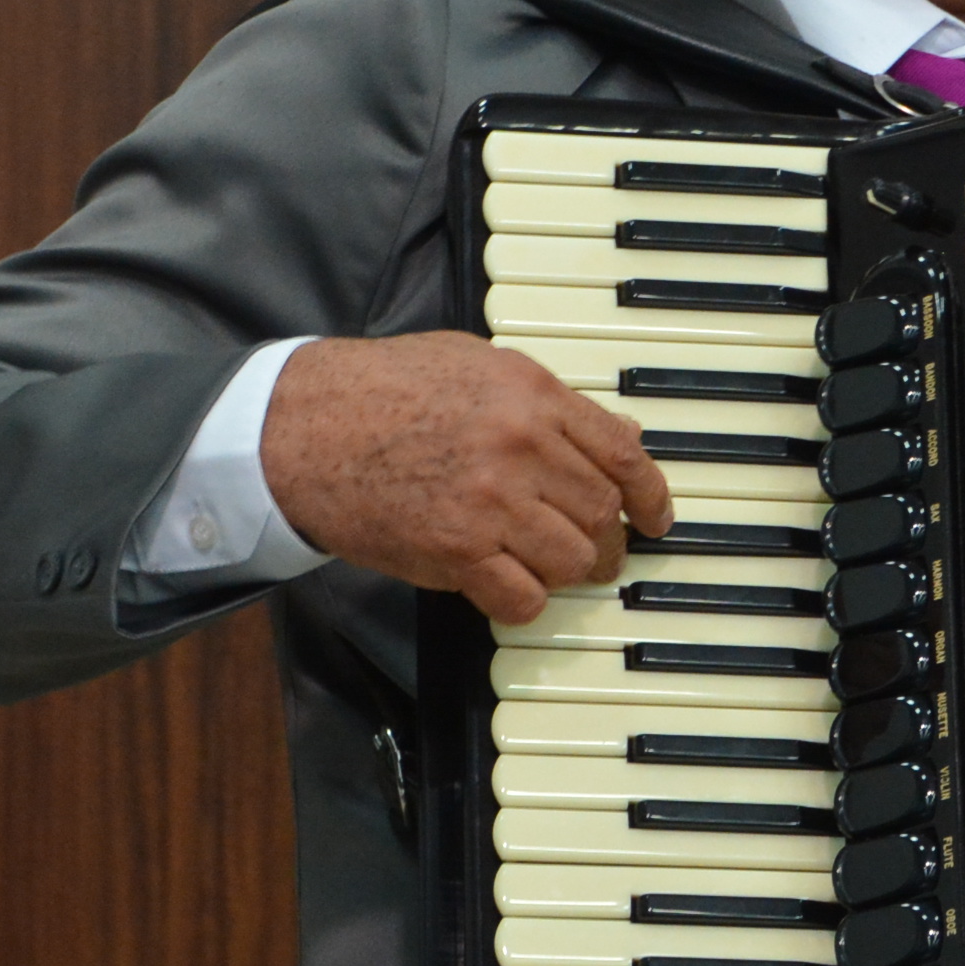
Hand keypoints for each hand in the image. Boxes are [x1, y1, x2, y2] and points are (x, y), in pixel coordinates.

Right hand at [259, 333, 672, 625]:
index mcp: (532, 395)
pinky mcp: (456, 552)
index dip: (652, 496)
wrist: (308, 427)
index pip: (623, 456)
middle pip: (602, 513)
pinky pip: (523, 598)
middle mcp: (520, 448)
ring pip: (572, 560)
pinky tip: (510, 587)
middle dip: (609, 541)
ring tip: (554, 567)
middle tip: (600, 551)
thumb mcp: (478, 365)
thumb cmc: (385, 389)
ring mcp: (490, 503)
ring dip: (570, 571)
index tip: (656, 518)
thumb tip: (619, 431)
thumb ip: (550, 401)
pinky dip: (527, 601)